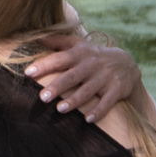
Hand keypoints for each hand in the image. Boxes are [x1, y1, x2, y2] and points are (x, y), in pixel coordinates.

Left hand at [23, 39, 142, 122]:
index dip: (44, 65)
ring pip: (88, 90)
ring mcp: (105, 77)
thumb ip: (57, 41)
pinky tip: (88, 119)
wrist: (126, 63)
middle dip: (57, 86)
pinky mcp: (116, 89)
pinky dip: (99, 111)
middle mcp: (92, 65)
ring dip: (74, 100)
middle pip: (72, 76)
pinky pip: (107, 102)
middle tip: (42, 97)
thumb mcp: (78, 45)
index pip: (60, 59)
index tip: (29, 72)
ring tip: (60, 110)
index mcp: (80, 54)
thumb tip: (34, 37)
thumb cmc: (93, 56)